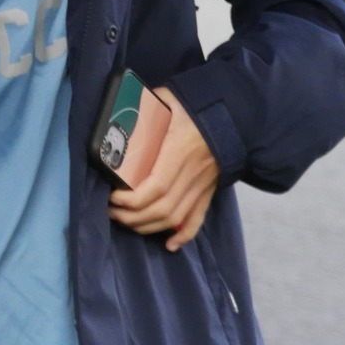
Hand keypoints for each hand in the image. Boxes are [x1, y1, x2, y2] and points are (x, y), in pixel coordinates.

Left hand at [108, 87, 219, 251]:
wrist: (233, 112)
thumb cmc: (195, 104)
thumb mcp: (167, 99)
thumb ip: (143, 106)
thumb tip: (117, 111)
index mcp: (181, 148)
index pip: (158, 185)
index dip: (133, 199)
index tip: (113, 197)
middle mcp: (194, 171)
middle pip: (164, 208)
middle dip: (133, 217)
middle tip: (111, 211)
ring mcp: (204, 184)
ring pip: (177, 217)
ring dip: (149, 227)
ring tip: (125, 221)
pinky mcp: (209, 189)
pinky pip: (198, 218)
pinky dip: (184, 235)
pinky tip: (170, 245)